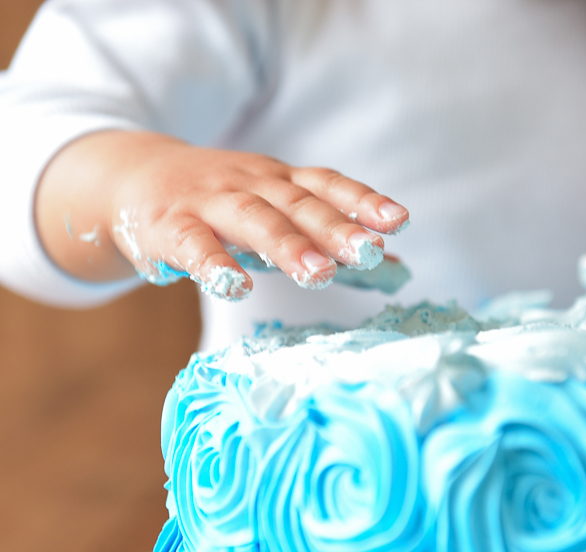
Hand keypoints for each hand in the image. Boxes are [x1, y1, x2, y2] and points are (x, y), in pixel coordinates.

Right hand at [36, 132, 408, 299]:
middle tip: (371, 252)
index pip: (326, 185)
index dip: (362, 201)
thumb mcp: (276, 210)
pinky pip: (193, 244)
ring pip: (252, 219)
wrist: (131, 177)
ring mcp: (209, 201)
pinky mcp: (170, 226)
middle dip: (336, 229)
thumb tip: (398, 269)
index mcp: (280, 181)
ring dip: (286, 245)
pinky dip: (214, 263)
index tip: (399, 221)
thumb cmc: (222, 204)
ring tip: (319, 273)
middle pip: (298, 205)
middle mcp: (251, 184)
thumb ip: (331, 240)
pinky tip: (236, 286)